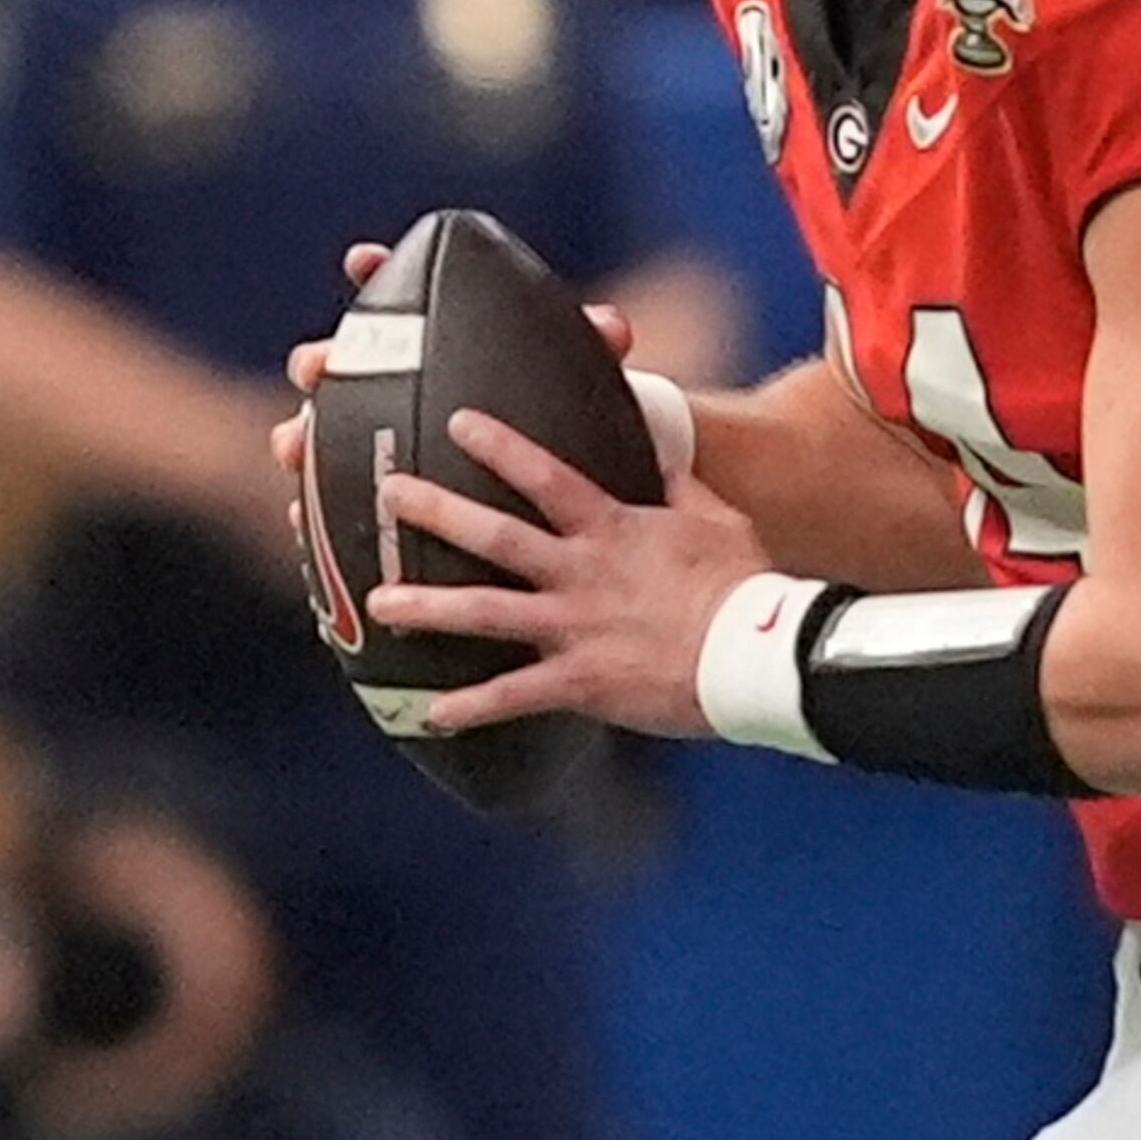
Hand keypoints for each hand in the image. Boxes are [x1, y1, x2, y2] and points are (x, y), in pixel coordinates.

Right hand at [276, 240, 670, 482]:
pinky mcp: (376, 495)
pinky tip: (297, 517)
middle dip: (320, 360)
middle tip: (315, 366)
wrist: (566, 490)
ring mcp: (379, 440)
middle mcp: (398, 385)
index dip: (380, 275)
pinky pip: (333, 502)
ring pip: (322, 432)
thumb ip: (593, 352)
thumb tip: (611, 328)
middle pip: (341, 363)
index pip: (401, 298)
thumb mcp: (585, 385)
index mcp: (440, 346)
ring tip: (292, 444)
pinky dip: (313, 508)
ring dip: (299, 433)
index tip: (365, 261)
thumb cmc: (570, 419)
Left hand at [368, 409, 769, 738]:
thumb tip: (660, 447)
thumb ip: (679, 485)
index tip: (458, 424)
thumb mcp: (717, 520)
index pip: (547, 478)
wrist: (759, 653)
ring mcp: (577, 627)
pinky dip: (472, 707)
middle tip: (390, 492)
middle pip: (497, 536)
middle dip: (438, 511)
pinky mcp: (582, 680)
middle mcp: (584, 572)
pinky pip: (515, 694)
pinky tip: (432, 715)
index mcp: (616, 531)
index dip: (501, 447)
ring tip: (381, 602)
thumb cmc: (746, 584)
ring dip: (429, 606)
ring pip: (487, 611)